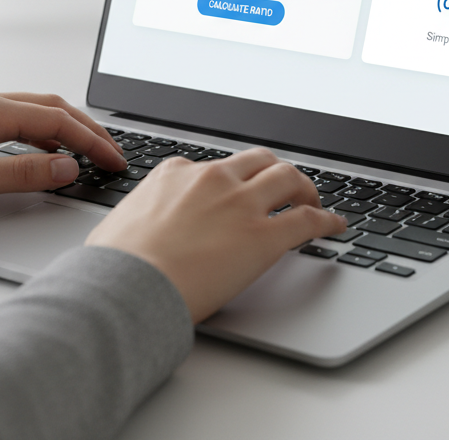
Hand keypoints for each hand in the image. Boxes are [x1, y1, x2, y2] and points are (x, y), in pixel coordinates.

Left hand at [0, 90, 126, 215]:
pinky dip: (40, 131)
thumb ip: (23, 174)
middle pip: (52, 108)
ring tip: (86, 152)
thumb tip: (67, 168)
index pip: (59, 121)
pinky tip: (41, 150)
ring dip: (66, 129)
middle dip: (88, 130)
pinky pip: (15, 117)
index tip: (115, 160)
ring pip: (34, 110)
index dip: (92, 142)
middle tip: (112, 153)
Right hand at [86, 148, 347, 321]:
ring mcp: (241, 205)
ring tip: (313, 200)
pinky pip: (306, 220)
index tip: (237, 190)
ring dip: (305, 188)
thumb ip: (142, 216)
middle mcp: (212, 179)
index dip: (231, 180)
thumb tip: (136, 231)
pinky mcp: (263, 237)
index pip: (214, 167)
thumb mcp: (120, 223)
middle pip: (259, 160)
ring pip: (288, 178)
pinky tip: (334, 226)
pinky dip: (326, 220)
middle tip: (286, 187)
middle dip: (276, 171)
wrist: (126, 287)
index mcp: (176, 173)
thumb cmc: (114, 266)